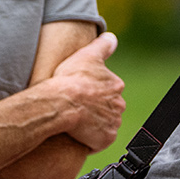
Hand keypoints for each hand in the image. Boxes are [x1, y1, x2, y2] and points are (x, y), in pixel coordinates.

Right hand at [48, 33, 125, 151]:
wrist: (60, 103)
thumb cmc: (71, 78)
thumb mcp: (86, 55)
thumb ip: (102, 46)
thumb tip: (111, 37)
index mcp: (116, 86)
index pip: (107, 90)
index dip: (93, 92)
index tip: (80, 92)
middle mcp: (119, 105)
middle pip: (107, 108)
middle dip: (95, 109)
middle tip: (77, 107)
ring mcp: (112, 124)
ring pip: (103, 125)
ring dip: (93, 124)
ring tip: (75, 121)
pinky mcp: (104, 140)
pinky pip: (98, 141)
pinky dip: (89, 139)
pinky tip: (77, 133)